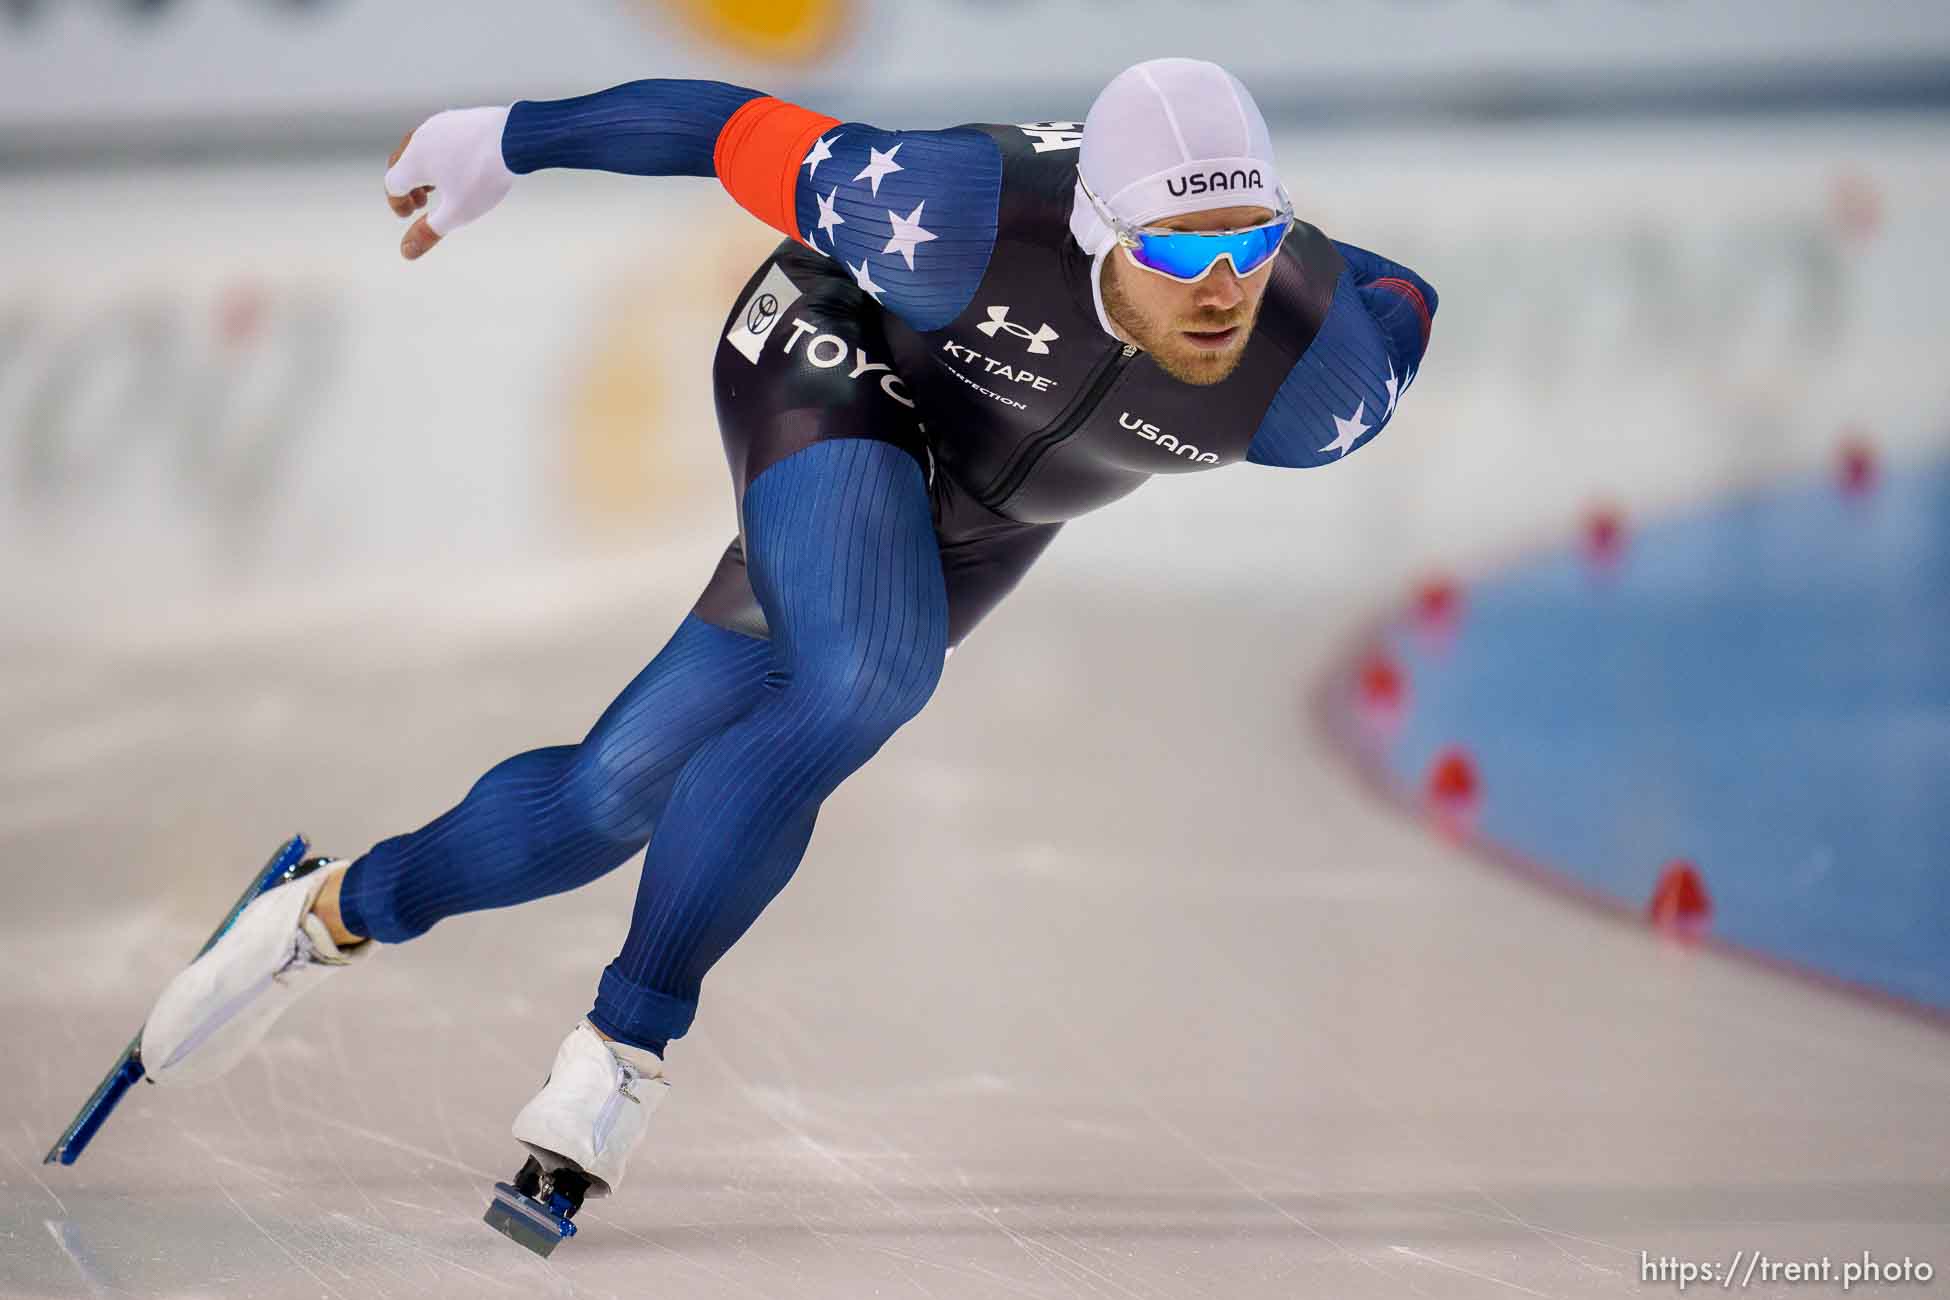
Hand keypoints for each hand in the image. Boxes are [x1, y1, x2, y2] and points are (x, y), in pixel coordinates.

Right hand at [384, 106, 515, 260]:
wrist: (514, 138)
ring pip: (420, 148)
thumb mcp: (457, 212)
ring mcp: (439, 124)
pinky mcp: (459, 117)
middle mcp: (420, 138)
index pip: (392, 183)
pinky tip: (460, 166)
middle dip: (407, 186)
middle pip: (401, 163)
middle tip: (422, 202)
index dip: (398, 203)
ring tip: (440, 185)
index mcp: (413, 160)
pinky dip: (440, 155)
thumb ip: (429, 232)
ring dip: (423, 170)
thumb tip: (406, 252)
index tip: (411, 215)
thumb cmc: (483, 177)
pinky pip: (439, 138)